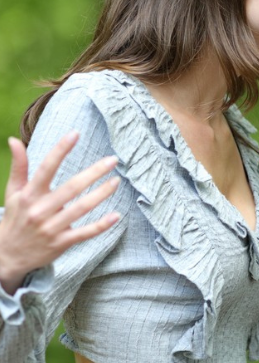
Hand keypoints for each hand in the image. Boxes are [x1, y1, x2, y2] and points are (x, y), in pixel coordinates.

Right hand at [0, 132, 120, 293]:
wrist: (7, 255)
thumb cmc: (16, 217)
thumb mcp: (13, 192)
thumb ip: (19, 166)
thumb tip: (13, 140)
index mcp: (29, 195)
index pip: (45, 168)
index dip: (60, 150)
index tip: (75, 133)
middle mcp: (40, 210)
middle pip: (71, 188)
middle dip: (93, 173)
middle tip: (113, 159)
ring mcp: (51, 228)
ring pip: (80, 209)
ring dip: (101, 194)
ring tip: (117, 181)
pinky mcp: (61, 243)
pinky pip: (84, 233)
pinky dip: (101, 225)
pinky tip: (117, 215)